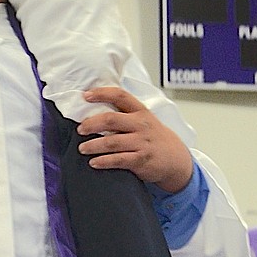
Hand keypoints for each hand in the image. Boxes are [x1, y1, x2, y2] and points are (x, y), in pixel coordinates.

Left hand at [77, 86, 193, 191]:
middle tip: (80, 129)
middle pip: (111, 120)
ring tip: (82, 148)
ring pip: (112, 142)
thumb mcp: (145, 120)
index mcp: (141, 111)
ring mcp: (142, 142)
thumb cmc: (155, 138)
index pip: (120, 96)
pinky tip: (94, 162)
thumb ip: (125, 115)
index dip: (102, 93)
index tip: (86, 96)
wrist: (176, 159)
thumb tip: (94, 112)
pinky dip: (103, 161)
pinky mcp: (141, 159)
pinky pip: (118, 160)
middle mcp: (141, 125)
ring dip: (93, 145)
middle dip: (91, 124)